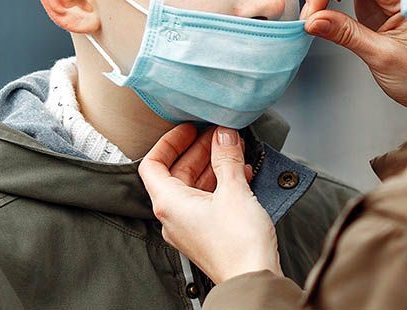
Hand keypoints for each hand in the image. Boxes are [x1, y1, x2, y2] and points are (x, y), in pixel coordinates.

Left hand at [138, 124, 279, 283]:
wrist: (253, 278)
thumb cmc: (238, 243)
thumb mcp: (234, 190)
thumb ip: (227, 158)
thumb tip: (223, 135)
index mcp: (169, 203)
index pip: (153, 164)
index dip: (169, 142)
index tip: (189, 128)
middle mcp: (173, 216)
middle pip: (176, 173)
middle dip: (198, 150)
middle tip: (219, 134)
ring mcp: (189, 227)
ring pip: (194, 187)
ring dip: (212, 165)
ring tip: (233, 150)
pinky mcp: (206, 233)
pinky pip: (206, 201)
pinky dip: (220, 184)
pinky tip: (241, 173)